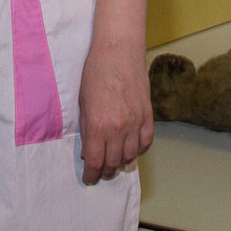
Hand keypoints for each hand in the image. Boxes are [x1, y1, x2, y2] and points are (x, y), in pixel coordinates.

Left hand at [78, 0, 153, 184]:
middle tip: (100, 170)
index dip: (91, 174)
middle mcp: (119, 129)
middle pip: (113, 162)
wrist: (118, 52)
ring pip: (131, 155)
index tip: (89, 178)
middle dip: (105, 170)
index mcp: (98, 127)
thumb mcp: (83, 104)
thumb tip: (88, 151)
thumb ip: (86, 130)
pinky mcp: (148, 115)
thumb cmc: (95, 73)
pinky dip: (138, 149)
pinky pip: (146, 142)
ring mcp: (136, 123)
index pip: (95, 162)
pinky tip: (131, 148)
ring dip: (121, 162)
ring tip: (114, 161)